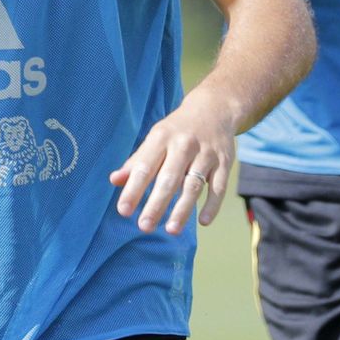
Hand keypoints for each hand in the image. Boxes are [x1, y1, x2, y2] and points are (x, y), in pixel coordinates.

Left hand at [109, 84, 235, 234]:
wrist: (214, 109)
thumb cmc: (177, 130)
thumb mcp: (155, 138)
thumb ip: (137, 161)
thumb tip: (114, 180)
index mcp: (162, 137)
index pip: (145, 166)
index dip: (133, 189)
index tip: (123, 211)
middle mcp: (184, 144)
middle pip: (168, 178)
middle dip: (156, 204)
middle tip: (144, 226)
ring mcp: (206, 153)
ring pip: (193, 185)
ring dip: (182, 209)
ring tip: (170, 230)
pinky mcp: (224, 162)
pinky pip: (219, 187)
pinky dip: (212, 205)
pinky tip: (203, 222)